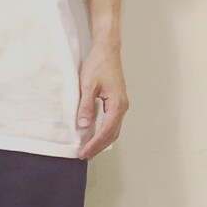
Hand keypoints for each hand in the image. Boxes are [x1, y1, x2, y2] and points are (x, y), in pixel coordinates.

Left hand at [76, 44, 128, 160]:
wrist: (107, 51)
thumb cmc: (98, 64)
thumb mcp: (87, 85)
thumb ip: (86, 106)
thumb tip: (84, 125)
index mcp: (117, 103)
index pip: (106, 130)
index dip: (94, 144)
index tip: (84, 152)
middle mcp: (122, 106)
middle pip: (112, 134)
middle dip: (98, 146)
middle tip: (84, 155)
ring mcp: (120, 105)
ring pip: (113, 129)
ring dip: (101, 140)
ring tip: (88, 149)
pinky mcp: (116, 102)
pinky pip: (111, 122)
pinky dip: (103, 132)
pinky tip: (93, 135)